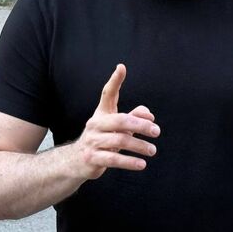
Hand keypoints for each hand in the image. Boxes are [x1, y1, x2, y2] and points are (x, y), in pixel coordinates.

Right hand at [70, 64, 160, 179]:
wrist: (76, 161)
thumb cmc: (102, 139)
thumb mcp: (117, 127)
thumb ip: (134, 118)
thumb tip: (149, 115)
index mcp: (101, 113)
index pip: (107, 94)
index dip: (114, 81)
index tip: (121, 67)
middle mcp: (95, 124)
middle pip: (121, 120)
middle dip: (141, 125)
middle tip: (157, 131)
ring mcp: (92, 141)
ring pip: (119, 140)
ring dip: (139, 146)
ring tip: (152, 150)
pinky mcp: (92, 158)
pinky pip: (113, 159)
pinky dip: (129, 162)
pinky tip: (141, 164)